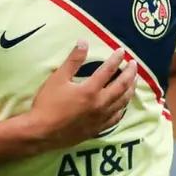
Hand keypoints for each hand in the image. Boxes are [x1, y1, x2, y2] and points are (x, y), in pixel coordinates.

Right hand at [20, 40, 137, 150]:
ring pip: (122, 102)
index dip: (116, 59)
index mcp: (90, 90)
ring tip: (134, 81)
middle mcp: (100, 104)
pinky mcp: (97, 129)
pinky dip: (122, 109)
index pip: (108, 70)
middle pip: (121, 86)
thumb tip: (83, 42)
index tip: (122, 51)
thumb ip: (73, 60)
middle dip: (130, 73)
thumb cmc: (47, 104)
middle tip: (134, 64)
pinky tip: (123, 106)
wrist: (41, 133)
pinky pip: (115, 118)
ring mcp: (100, 118)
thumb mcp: (58, 78)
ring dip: (130, 90)